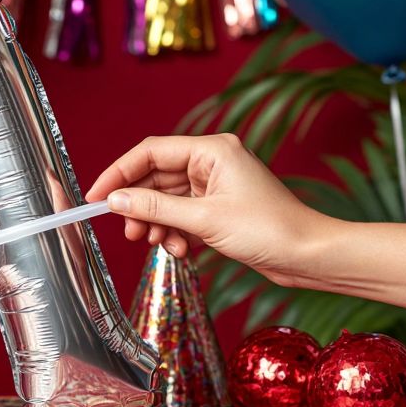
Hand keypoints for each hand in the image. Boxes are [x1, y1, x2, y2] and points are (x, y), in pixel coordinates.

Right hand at [85, 134, 337, 287]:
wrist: (309, 256)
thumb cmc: (268, 230)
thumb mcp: (204, 220)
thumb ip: (156, 209)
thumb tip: (116, 202)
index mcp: (211, 150)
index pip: (151, 152)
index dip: (119, 174)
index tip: (95, 198)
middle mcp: (212, 162)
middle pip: (156, 177)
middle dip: (140, 207)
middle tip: (129, 232)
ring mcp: (215, 185)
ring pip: (167, 199)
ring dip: (157, 223)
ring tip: (158, 245)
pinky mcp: (219, 207)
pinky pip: (182, 214)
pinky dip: (174, 231)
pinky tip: (179, 249)